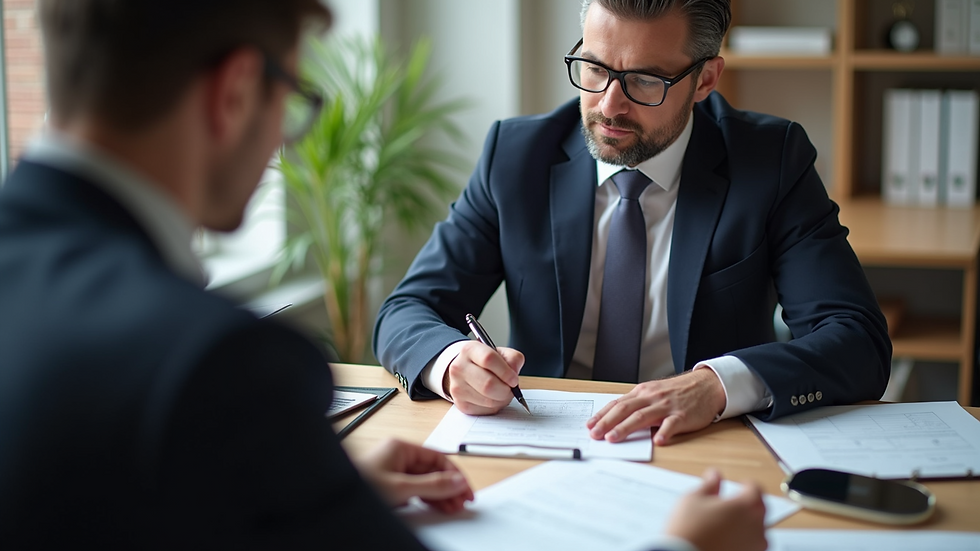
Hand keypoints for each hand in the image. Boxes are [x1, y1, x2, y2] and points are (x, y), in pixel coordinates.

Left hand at [357, 439, 473, 513]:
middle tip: (462, 502)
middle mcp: (397, 456)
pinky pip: (415, 489)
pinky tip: (437, 506)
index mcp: (400, 447)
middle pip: (432, 470)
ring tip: (452, 507)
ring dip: (440, 494)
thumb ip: (432, 485)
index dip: (454, 473)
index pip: (437, 457)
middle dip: (449, 486)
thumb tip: (457, 482)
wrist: (330, 501)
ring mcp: (392, 471)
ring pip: (425, 481)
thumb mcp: (401, 488)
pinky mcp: (388, 485)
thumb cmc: (357, 485)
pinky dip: (427, 498)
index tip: (466, 489)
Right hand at [444, 341, 524, 415]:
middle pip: (488, 384)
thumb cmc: (484, 362)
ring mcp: (457, 387)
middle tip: (510, 388)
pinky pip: (486, 410)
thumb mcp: (500, 353)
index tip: (514, 379)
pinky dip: (495, 407)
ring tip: (502, 392)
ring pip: (488, 400)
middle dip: (506, 390)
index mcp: (469, 350)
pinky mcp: (461, 404)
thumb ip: (512, 358)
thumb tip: (514, 372)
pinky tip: (493, 398)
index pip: (489, 359)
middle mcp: (459, 368)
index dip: (505, 372)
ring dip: (502, 400)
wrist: (464, 371)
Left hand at [586, 368, 725, 444]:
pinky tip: (657, 441)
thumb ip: (638, 404)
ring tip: (613, 439)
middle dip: (607, 422)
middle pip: (625, 409)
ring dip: (626, 428)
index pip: (617, 403)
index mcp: (643, 392)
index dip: (602, 415)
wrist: (706, 385)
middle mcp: (652, 398)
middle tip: (595, 435)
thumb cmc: (678, 392)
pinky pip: (672, 424)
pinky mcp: (683, 415)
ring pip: (643, 416)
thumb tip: (617, 419)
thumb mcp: (654, 393)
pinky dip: (664, 432)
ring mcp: (667, 406)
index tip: (589, 426)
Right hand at [665, 469, 766, 550]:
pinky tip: (728, 538)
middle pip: (760, 508)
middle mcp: (755, 525)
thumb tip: (714, 476)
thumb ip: (709, 485)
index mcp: (745, 505)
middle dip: (749, 503)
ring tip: (730, 523)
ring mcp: (754, 545)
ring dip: (749, 523)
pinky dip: (744, 539)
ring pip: (758, 529)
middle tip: (734, 503)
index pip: (755, 488)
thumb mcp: (693, 499)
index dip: (747, 484)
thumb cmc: (689, 530)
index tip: (740, 485)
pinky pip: (752, 544)